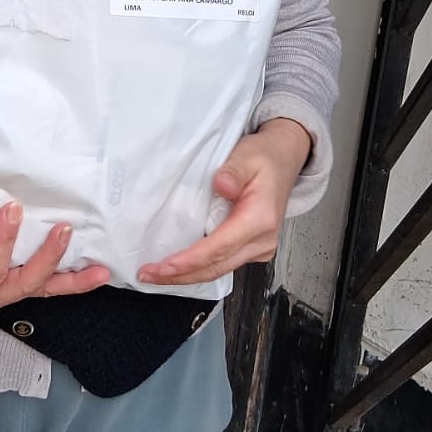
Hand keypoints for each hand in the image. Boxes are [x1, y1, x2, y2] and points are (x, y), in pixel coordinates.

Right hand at [0, 202, 109, 318]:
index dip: (3, 243)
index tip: (11, 209)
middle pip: (23, 284)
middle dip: (47, 258)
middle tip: (64, 230)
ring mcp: (0, 294)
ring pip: (39, 290)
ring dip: (70, 280)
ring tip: (99, 272)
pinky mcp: (8, 286)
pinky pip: (41, 287)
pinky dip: (65, 281)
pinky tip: (89, 273)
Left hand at [137, 118, 311, 287]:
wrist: (283, 159)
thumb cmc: (264, 158)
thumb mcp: (247, 155)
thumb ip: (233, 171)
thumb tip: (221, 185)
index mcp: (260, 220)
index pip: (219, 248)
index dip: (189, 261)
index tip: (163, 266)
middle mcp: (262, 241)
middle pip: (216, 267)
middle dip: (180, 276)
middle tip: (148, 275)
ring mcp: (259, 248)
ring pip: (219, 270)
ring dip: (187, 275)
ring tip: (156, 275)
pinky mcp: (252, 249)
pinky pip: (223, 264)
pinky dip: (199, 268)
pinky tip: (178, 268)